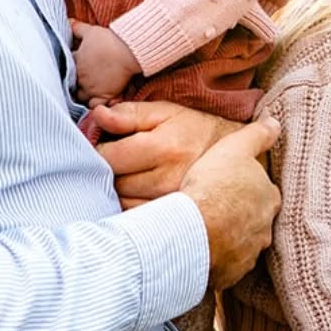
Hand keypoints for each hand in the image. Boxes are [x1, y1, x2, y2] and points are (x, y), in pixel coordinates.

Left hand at [71, 23, 140, 103]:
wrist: (127, 51)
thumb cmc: (109, 39)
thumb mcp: (91, 31)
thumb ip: (77, 28)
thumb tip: (68, 21)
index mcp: (75, 61)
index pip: (66, 68)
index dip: (70, 69)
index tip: (75, 68)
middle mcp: (80, 77)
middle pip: (71, 86)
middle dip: (74, 84)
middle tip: (80, 83)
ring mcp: (90, 87)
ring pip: (80, 97)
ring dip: (82, 95)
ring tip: (87, 94)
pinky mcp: (103, 95)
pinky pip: (94, 106)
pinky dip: (95, 106)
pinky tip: (97, 104)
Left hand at [88, 101, 238, 205]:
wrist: (232, 157)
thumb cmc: (194, 130)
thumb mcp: (165, 112)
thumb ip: (129, 113)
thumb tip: (97, 115)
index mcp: (163, 148)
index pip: (108, 157)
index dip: (97, 150)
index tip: (102, 144)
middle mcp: (166, 179)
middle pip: (112, 181)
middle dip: (106, 169)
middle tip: (115, 159)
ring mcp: (170, 203)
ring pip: (121, 201)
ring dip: (116, 189)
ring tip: (128, 173)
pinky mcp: (173, 218)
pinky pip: (136, 216)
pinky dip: (129, 204)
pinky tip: (137, 190)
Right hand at [180, 115, 279, 290]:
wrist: (194, 229)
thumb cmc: (214, 184)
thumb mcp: (235, 148)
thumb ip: (257, 135)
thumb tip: (275, 123)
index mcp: (268, 199)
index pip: (265, 193)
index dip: (249, 190)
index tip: (234, 189)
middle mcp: (264, 230)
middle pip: (255, 223)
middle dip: (241, 219)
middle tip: (218, 212)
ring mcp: (248, 254)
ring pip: (240, 246)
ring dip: (228, 241)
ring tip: (206, 234)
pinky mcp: (230, 275)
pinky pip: (224, 267)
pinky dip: (215, 261)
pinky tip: (199, 253)